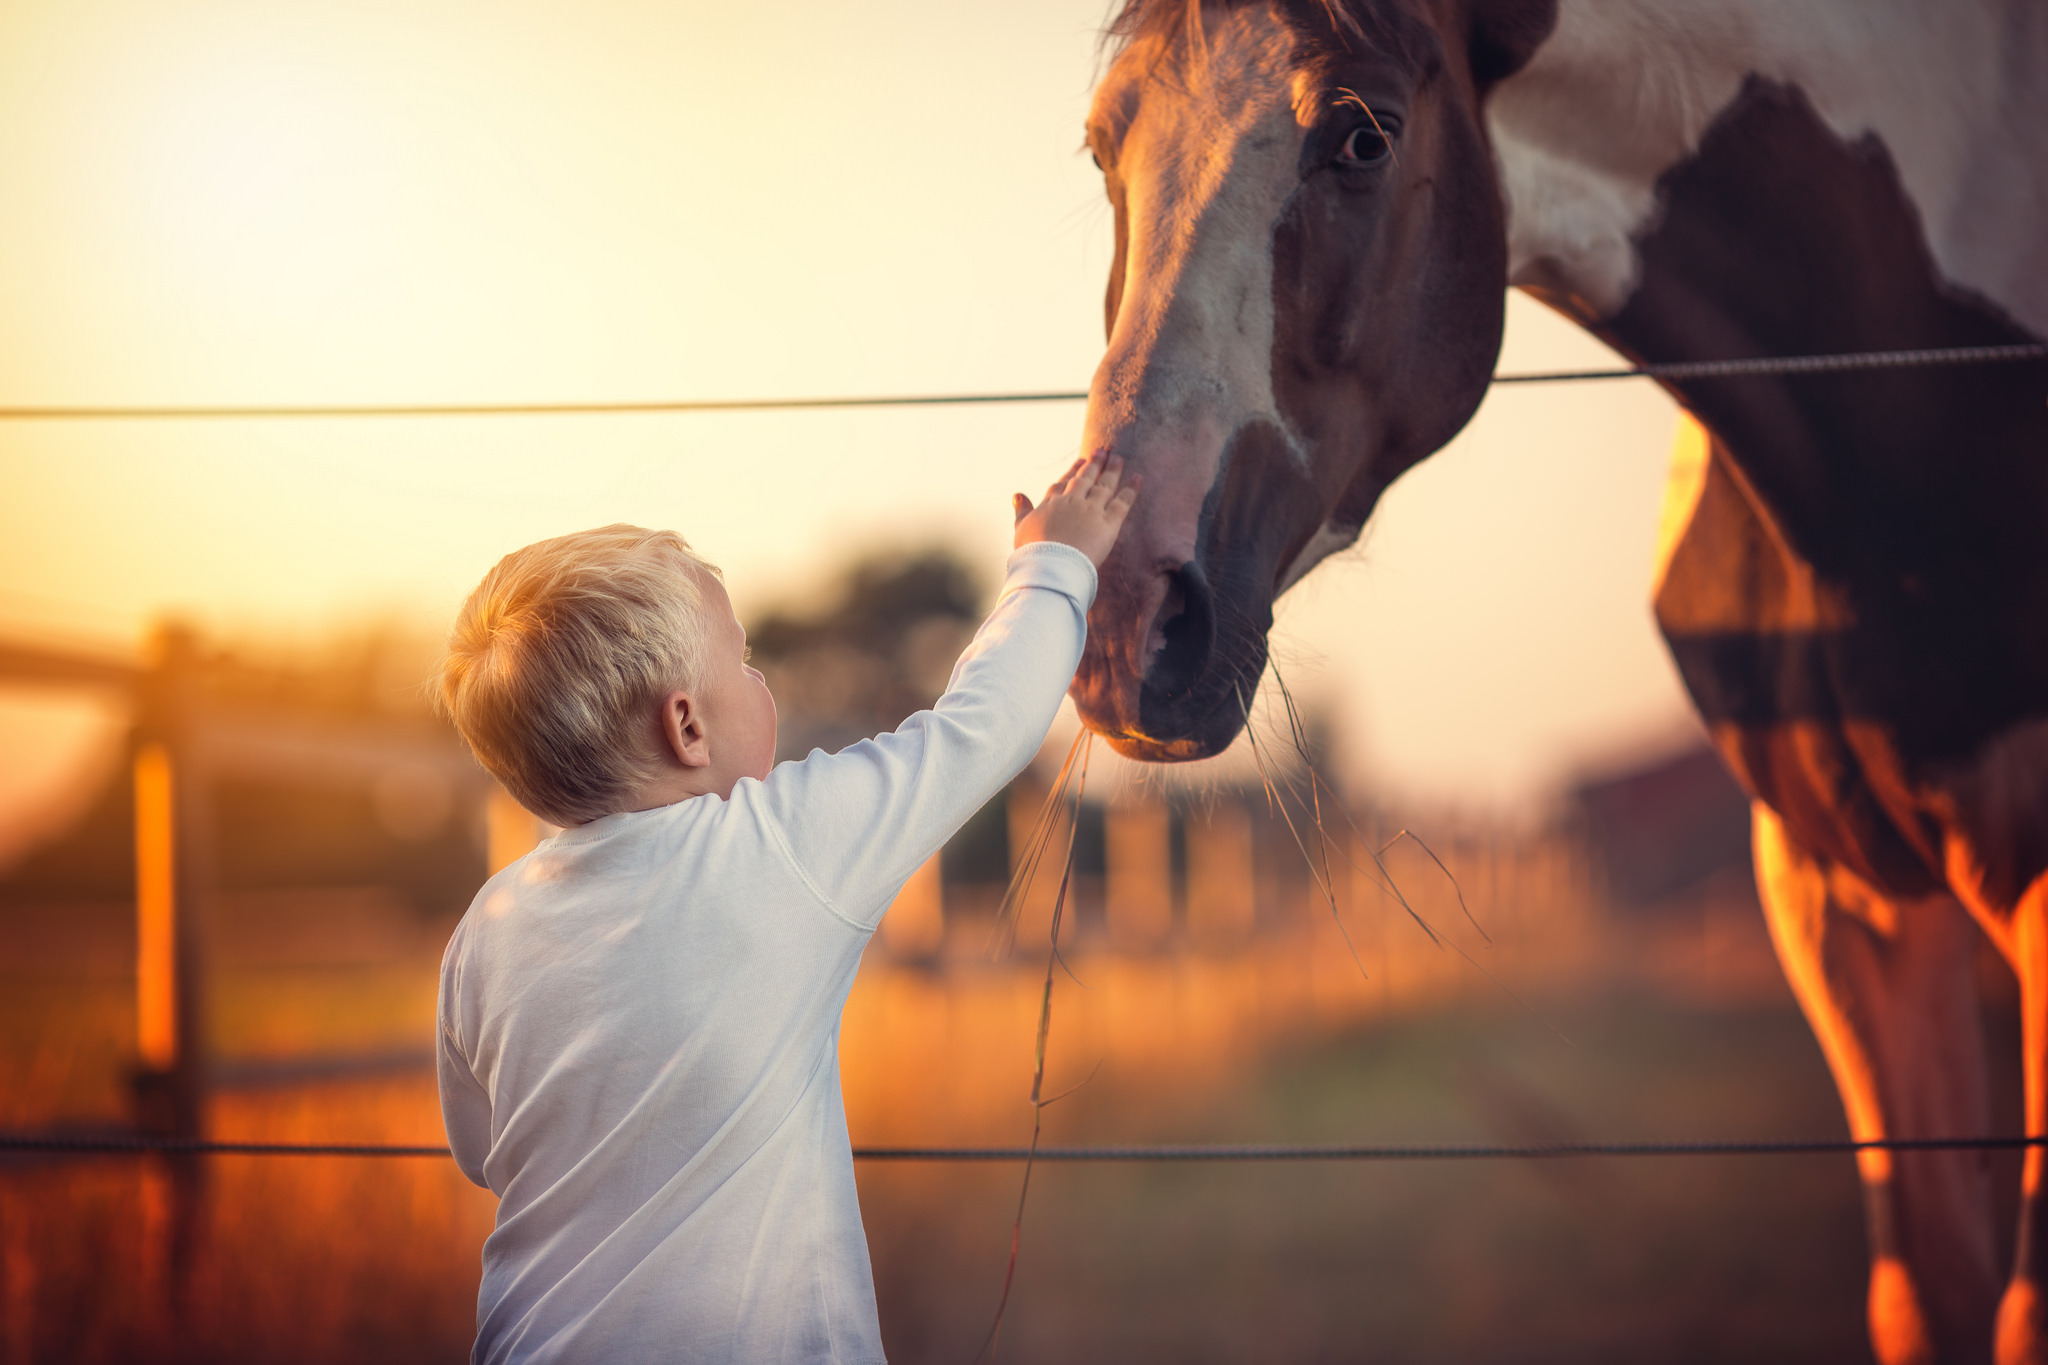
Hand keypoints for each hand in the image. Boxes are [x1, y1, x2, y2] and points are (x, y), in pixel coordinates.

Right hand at [1013, 452, 1139, 567]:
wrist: (1051, 565)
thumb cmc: (1033, 552)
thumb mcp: (1021, 528)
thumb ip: (1021, 510)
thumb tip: (1017, 495)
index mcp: (1052, 503)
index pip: (1064, 483)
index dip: (1073, 471)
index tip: (1081, 460)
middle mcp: (1073, 502)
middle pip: (1085, 479)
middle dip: (1094, 464)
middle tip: (1103, 451)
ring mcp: (1091, 510)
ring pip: (1104, 486)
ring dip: (1112, 470)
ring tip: (1118, 458)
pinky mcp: (1108, 523)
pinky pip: (1122, 502)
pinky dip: (1131, 489)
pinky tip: (1137, 478)